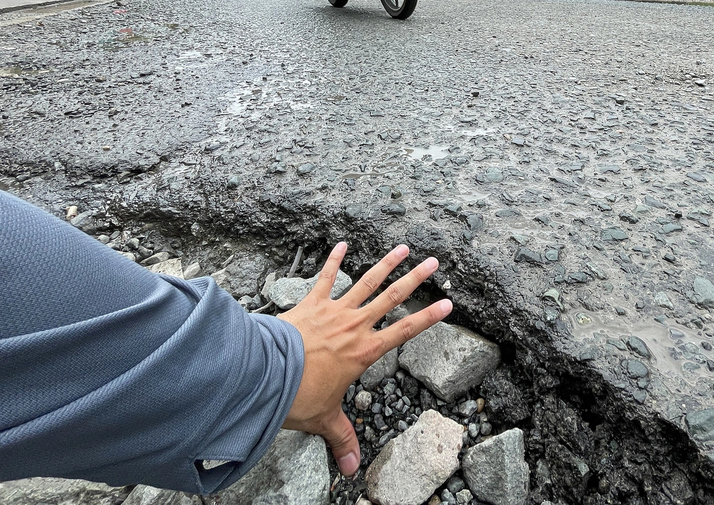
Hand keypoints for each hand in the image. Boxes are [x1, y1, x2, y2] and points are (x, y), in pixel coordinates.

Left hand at [280, 242, 451, 475]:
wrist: (265, 373)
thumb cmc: (296, 396)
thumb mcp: (324, 419)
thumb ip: (342, 440)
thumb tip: (352, 470)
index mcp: (364, 352)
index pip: (405, 331)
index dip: (429, 317)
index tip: (448, 302)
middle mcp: (354, 326)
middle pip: (391, 297)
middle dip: (415, 278)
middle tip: (433, 261)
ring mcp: (333, 311)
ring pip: (366, 282)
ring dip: (385, 263)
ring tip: (403, 247)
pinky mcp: (310, 303)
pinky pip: (325, 278)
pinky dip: (333, 260)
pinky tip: (341, 243)